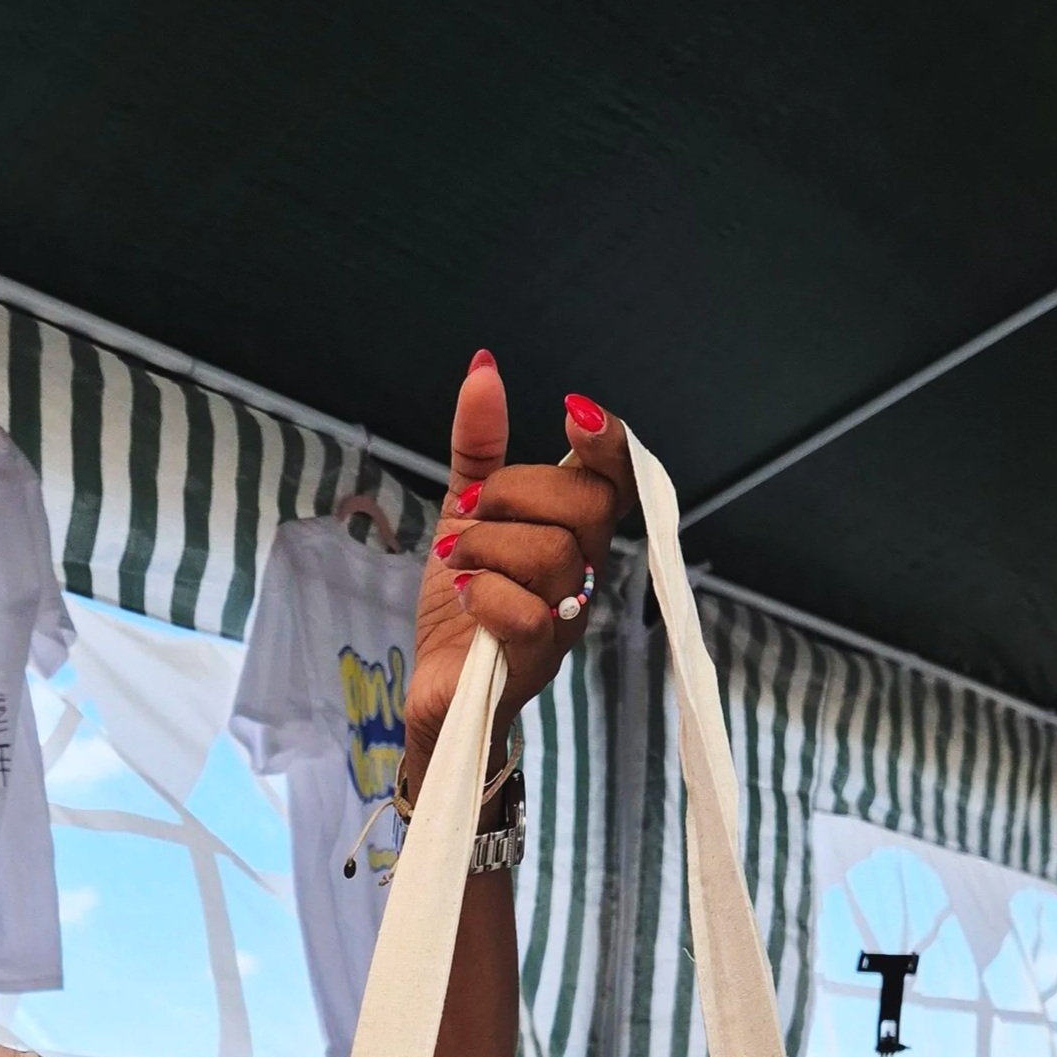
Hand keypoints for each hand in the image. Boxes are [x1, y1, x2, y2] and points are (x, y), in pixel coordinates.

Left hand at [404, 353, 634, 779]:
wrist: (438, 690)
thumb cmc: (464, 603)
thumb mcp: (464, 514)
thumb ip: (478, 448)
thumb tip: (483, 367)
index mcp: (575, 534)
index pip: (618, 478)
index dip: (609, 441)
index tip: (572, 411)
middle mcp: (584, 575)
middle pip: (585, 508)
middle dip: (515, 493)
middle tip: (466, 513)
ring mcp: (565, 623)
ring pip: (551, 556)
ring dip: (485, 546)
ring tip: (453, 562)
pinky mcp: (534, 664)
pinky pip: (525, 614)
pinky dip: (482, 596)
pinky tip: (462, 597)